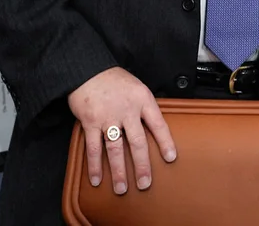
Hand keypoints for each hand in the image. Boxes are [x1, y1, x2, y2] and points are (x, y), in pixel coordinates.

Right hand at [67, 67, 176, 193]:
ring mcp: (108, 117)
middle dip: (142, 165)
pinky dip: (95, 165)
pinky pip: (93, 148)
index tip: (170, 158)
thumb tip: (153, 129)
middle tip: (145, 183)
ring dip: (119, 171)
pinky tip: (97, 179)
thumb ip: (145, 107)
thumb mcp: (137, 87)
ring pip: (115, 149)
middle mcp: (127, 110)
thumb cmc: (114, 79)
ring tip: (122, 189)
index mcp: (143, 100)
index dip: (165, 142)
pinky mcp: (90, 122)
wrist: (88, 69)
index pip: (158, 124)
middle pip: (138, 142)